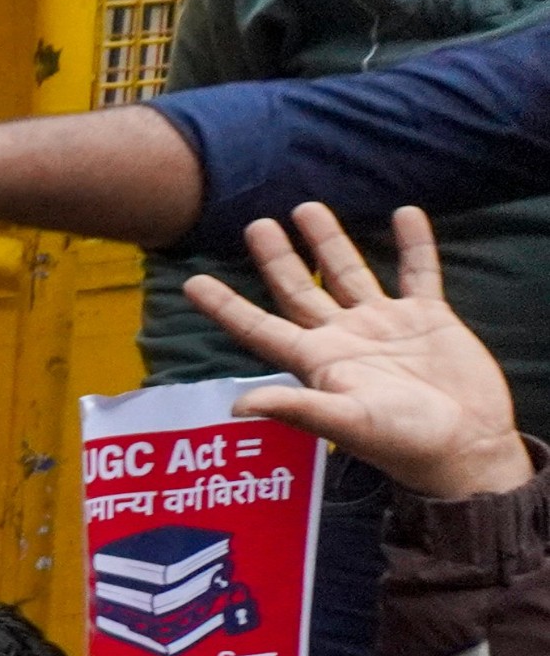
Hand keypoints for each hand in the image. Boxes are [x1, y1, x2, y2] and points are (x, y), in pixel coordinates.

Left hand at [191, 204, 531, 501]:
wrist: (464, 446)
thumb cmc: (402, 441)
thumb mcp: (346, 423)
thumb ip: (296, 408)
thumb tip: (236, 405)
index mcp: (316, 361)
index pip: (259, 327)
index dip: (225, 306)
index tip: (190, 283)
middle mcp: (343, 338)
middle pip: (299, 291)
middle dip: (277, 258)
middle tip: (256, 225)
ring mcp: (384, 325)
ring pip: (348, 273)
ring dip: (329, 242)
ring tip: (307, 208)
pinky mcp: (429, 318)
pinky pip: (418, 272)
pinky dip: (414, 243)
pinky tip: (405, 214)